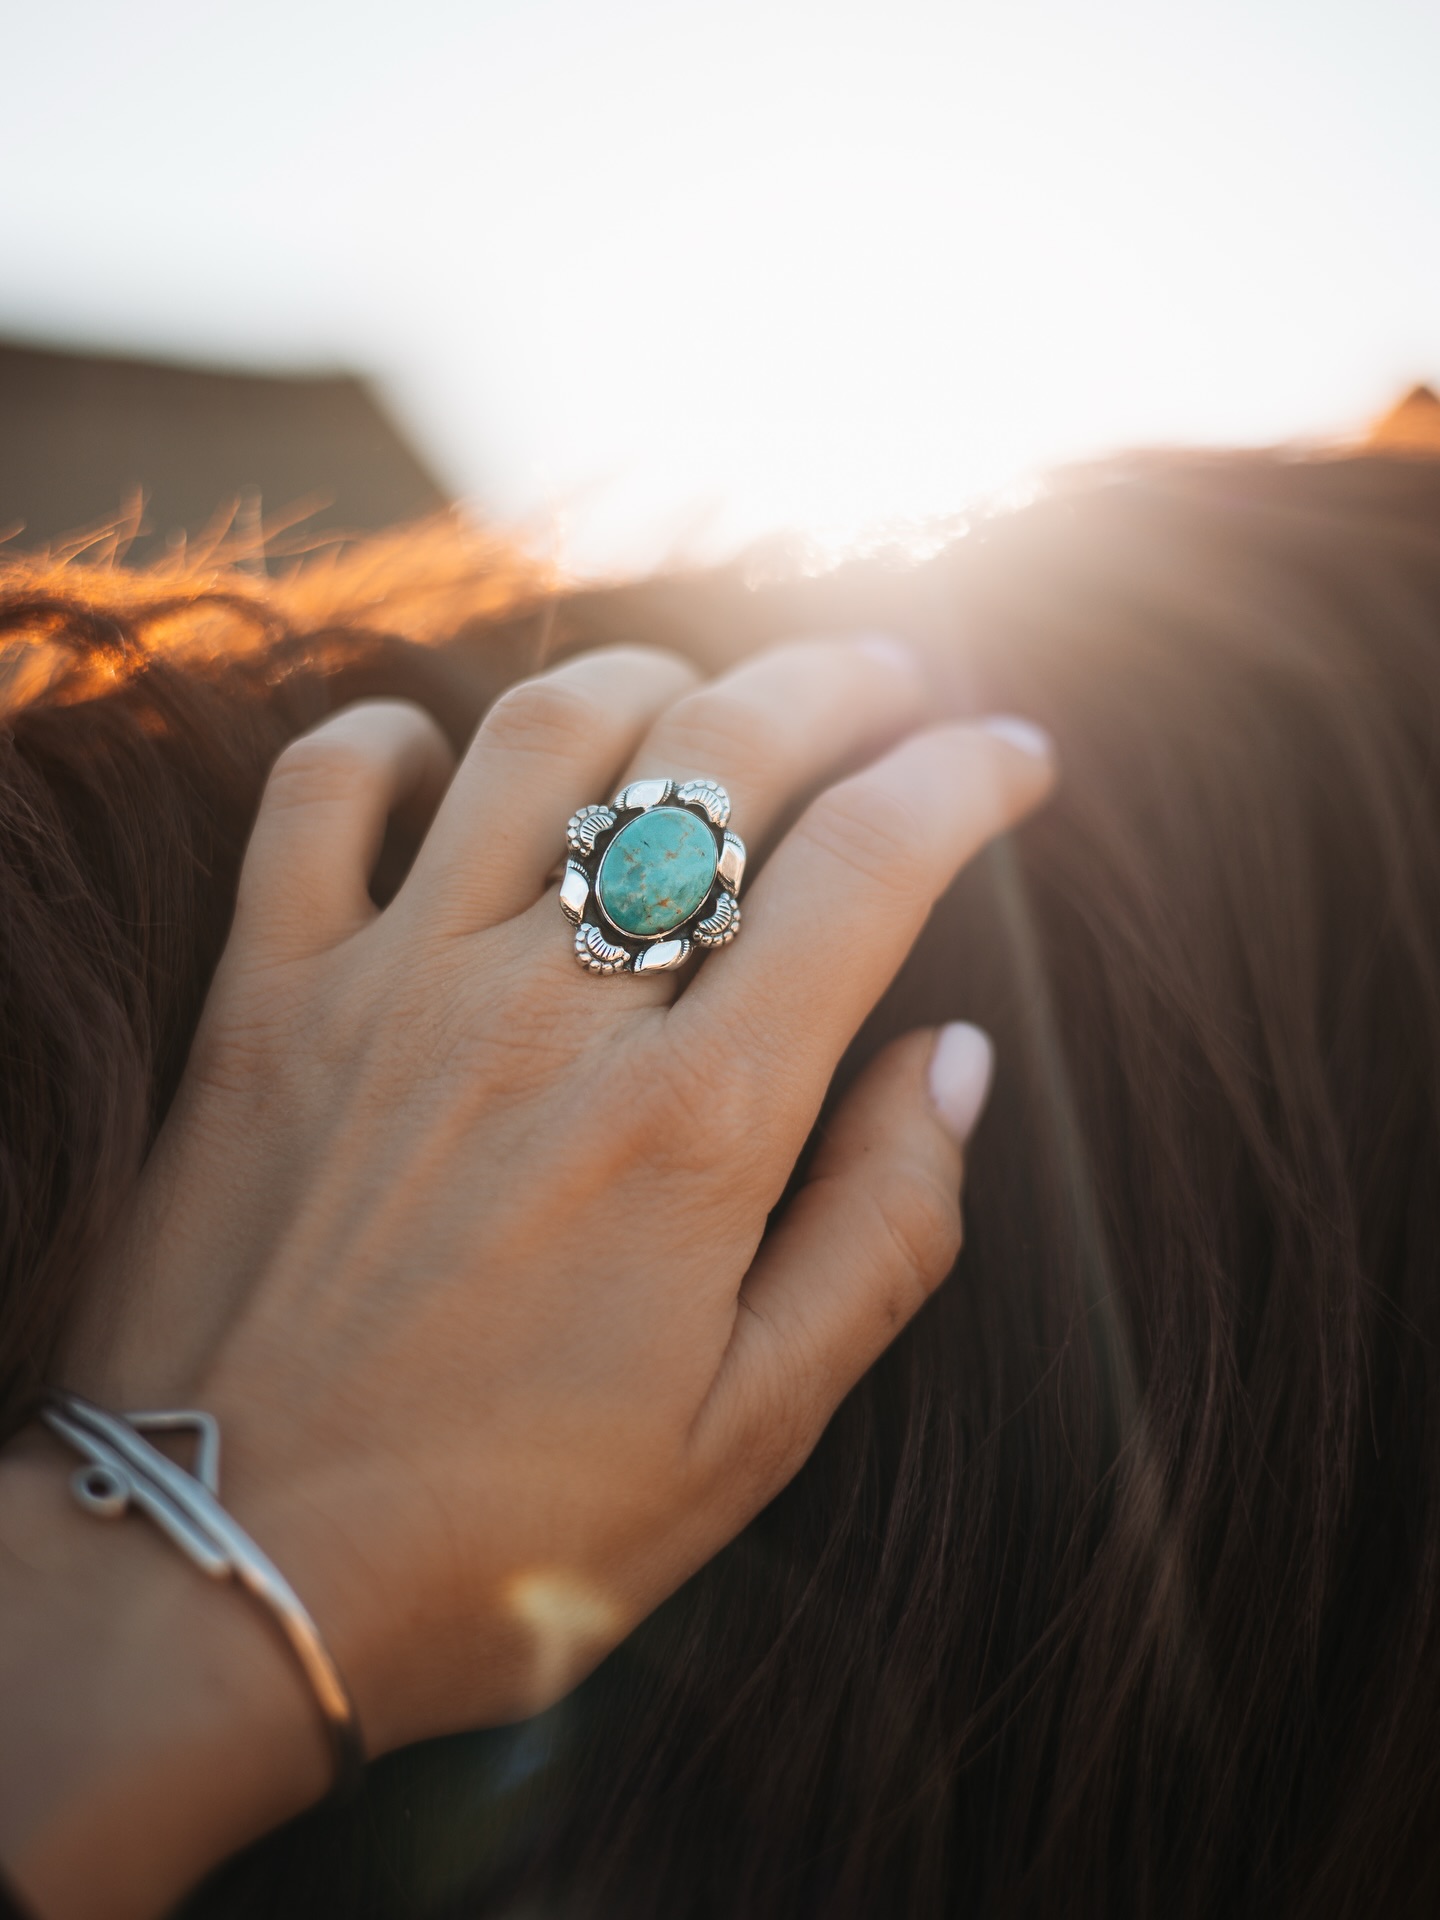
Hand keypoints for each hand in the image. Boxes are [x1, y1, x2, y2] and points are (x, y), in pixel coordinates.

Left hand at [28, 636, 1049, 1898]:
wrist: (221, 1588)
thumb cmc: (504, 1539)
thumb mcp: (747, 1435)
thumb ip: (880, 1235)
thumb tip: (958, 1058)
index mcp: (693, 1126)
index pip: (870, 866)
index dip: (968, 778)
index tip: (1016, 755)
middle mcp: (547, 1018)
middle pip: (725, 755)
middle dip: (844, 683)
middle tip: (903, 678)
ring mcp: (393, 987)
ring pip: (543, 733)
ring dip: (654, 681)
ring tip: (712, 698)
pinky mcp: (266, 998)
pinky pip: (322, 793)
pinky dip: (391, 740)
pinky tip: (448, 762)